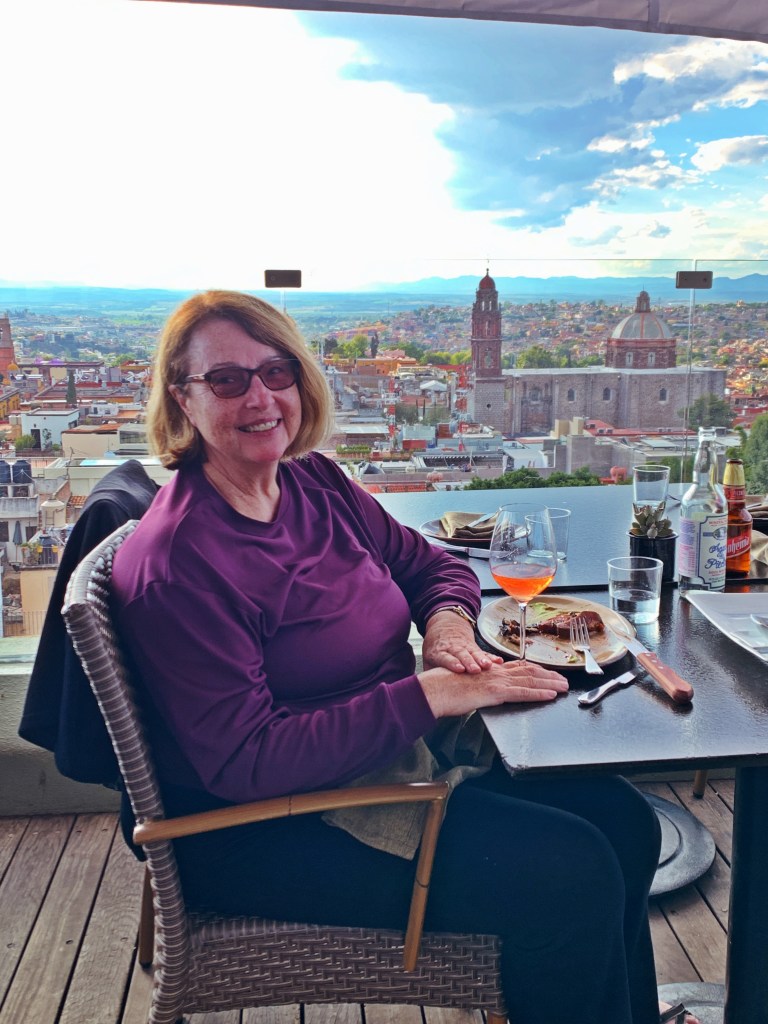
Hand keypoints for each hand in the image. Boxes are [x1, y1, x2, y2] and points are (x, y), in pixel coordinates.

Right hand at [419, 659, 568, 718]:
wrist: (435, 690)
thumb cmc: (444, 688)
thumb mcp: (465, 682)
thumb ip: (479, 683)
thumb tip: (485, 686)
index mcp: (490, 670)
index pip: (519, 667)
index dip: (537, 670)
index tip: (549, 673)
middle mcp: (496, 672)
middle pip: (529, 672)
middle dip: (549, 676)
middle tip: (564, 680)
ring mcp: (497, 681)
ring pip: (530, 680)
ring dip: (550, 684)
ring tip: (564, 687)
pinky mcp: (496, 692)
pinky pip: (522, 692)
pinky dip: (539, 693)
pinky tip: (550, 695)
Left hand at [422, 609, 503, 673]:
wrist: (445, 627)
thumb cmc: (436, 649)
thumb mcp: (428, 660)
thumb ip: (431, 674)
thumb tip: (431, 691)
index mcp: (438, 652)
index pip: (445, 658)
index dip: (452, 663)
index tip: (459, 669)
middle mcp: (452, 648)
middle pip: (461, 655)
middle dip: (469, 662)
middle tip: (476, 669)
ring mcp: (464, 647)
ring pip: (473, 653)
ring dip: (482, 659)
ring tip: (488, 666)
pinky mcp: (474, 647)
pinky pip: (483, 652)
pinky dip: (491, 657)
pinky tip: (498, 661)